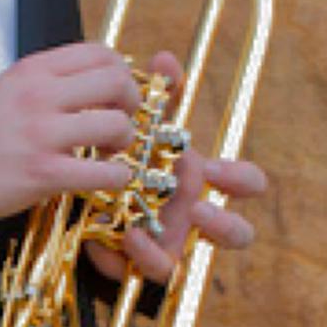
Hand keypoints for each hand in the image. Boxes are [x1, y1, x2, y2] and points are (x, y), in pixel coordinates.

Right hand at [0, 41, 143, 223]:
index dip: (120, 72)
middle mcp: (41, 95)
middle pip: (116, 82)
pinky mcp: (44, 172)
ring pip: (116, 125)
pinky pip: (102, 172)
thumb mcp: (4, 89)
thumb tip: (79, 88)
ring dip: (125, 142)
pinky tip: (106, 180)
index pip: (99, 53)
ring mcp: (43, 133)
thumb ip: (42, 84)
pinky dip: (116, 178)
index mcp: (33, 71)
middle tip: (123, 121)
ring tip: (113, 153)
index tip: (118, 91)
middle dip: (131, 103)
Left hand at [83, 51, 267, 284]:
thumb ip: (157, 97)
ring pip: (193, 262)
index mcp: (201, 184)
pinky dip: (141, 254)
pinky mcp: (138, 261)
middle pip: (236, 235)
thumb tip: (164, 57)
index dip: (242, 180)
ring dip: (166, 259)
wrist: (82, 185)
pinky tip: (126, 236)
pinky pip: (150, 268)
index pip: (244, 186)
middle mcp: (192, 217)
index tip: (219, 171)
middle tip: (199, 209)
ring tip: (156, 237)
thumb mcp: (141, 127)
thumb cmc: (126, 157)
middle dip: (226, 226)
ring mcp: (169, 243)